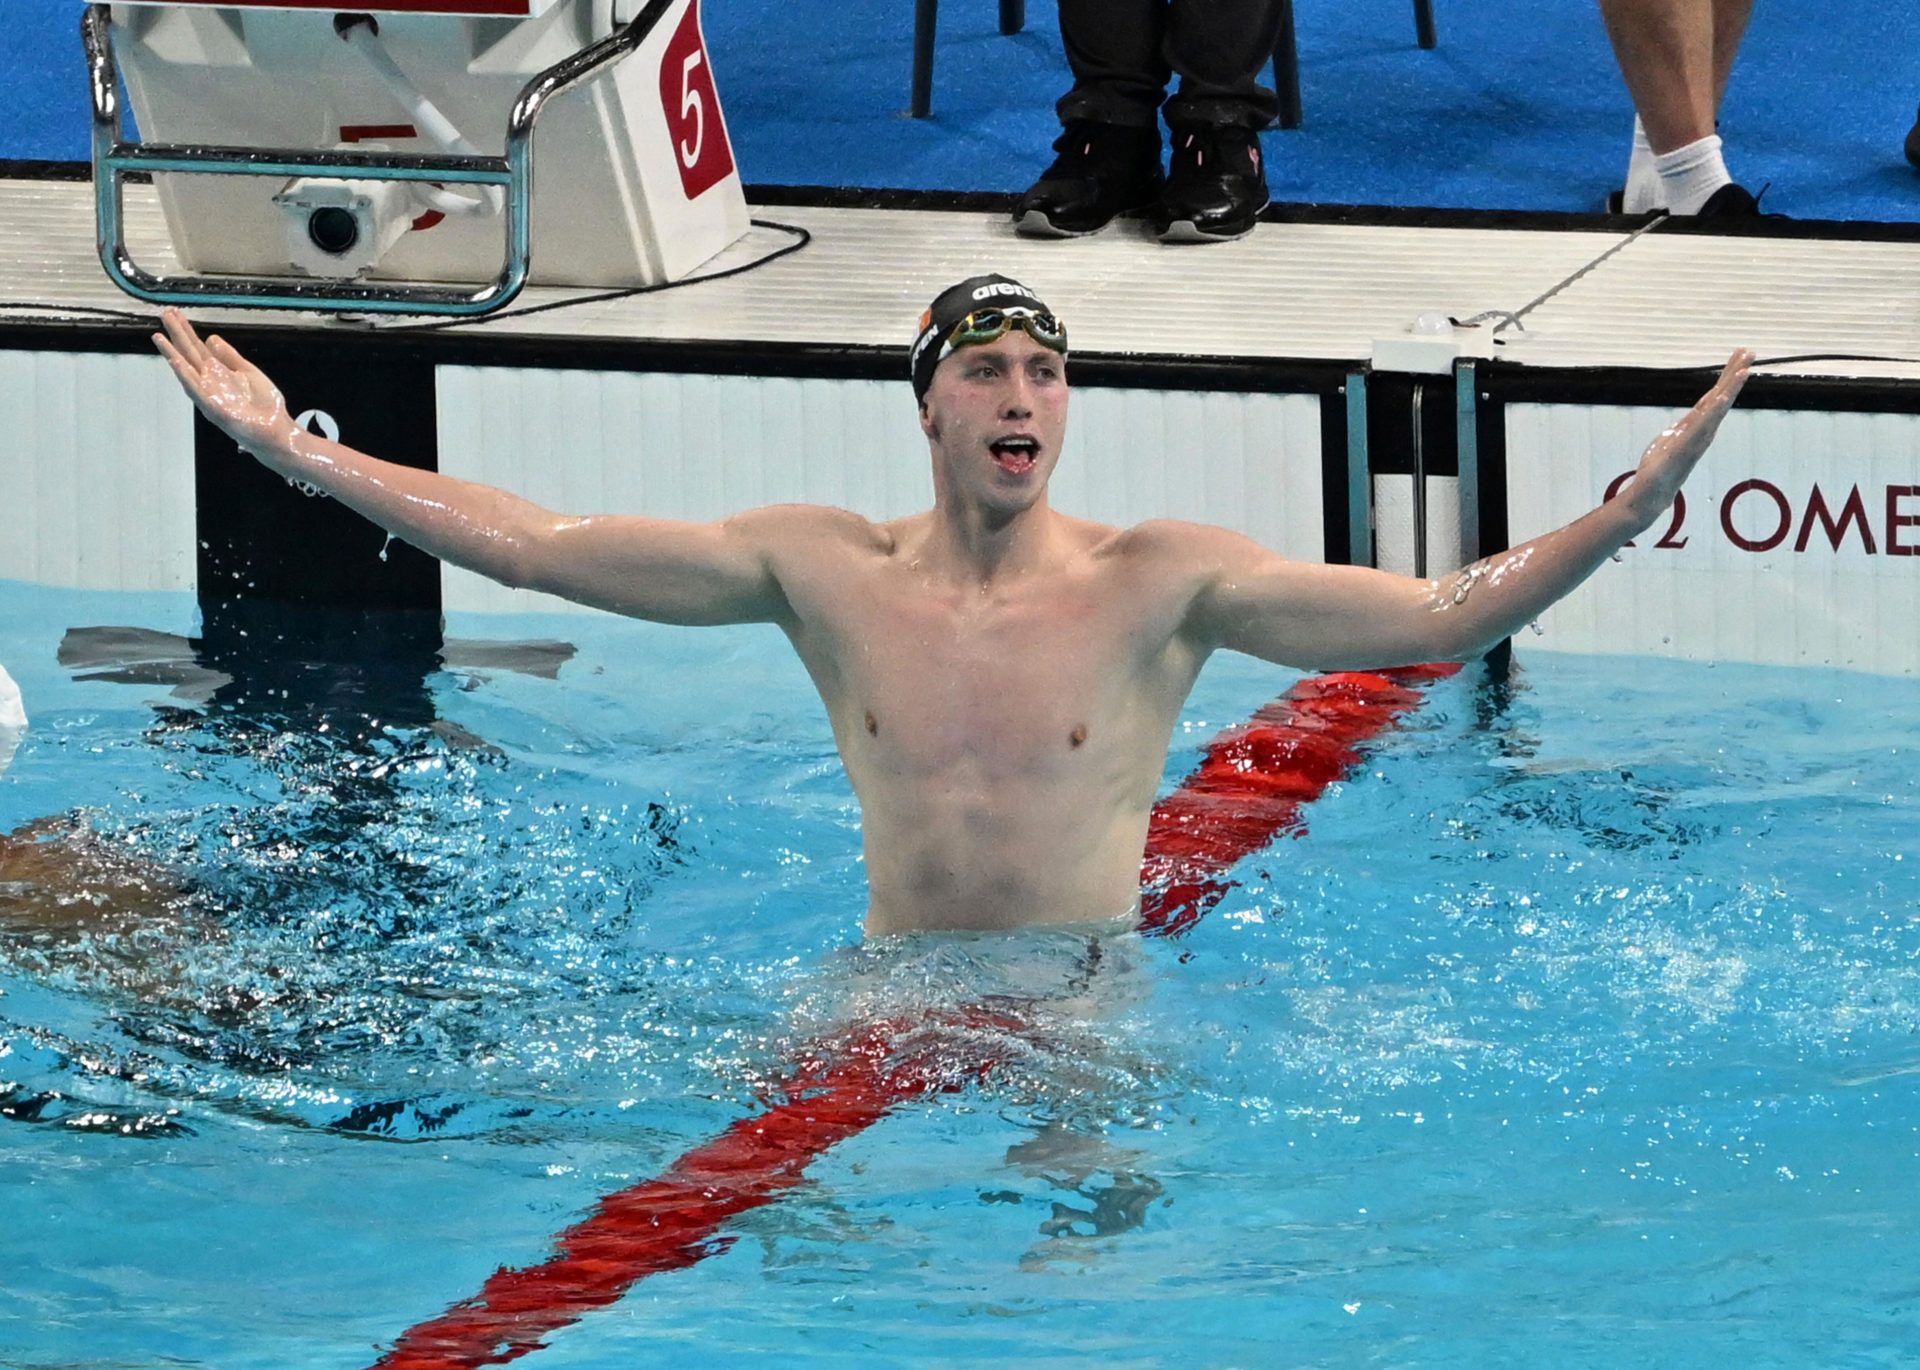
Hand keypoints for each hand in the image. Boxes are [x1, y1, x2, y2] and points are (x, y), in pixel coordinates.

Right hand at [152, 308, 296, 461]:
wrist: (274, 430)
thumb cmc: (263, 405)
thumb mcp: (248, 373)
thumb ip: (229, 356)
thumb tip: (211, 337)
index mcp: (218, 373)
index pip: (197, 347)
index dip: (186, 330)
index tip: (175, 313)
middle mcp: (209, 382)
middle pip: (189, 354)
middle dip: (177, 334)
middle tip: (164, 313)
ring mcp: (209, 395)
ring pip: (186, 371)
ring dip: (172, 354)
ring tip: (159, 336)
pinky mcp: (213, 408)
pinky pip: (196, 390)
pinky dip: (185, 376)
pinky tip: (175, 362)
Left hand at [1619, 348, 1754, 524]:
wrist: (1652, 493)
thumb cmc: (1660, 469)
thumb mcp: (1669, 440)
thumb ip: (1680, 429)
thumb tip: (1685, 422)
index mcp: (1698, 425)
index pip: (1715, 396)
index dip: (1728, 376)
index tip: (1741, 356)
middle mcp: (1703, 430)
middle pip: (1722, 397)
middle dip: (1735, 374)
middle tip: (1750, 351)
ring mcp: (1697, 439)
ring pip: (1717, 409)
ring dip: (1730, 389)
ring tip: (1744, 370)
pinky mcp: (1686, 447)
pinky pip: (1702, 426)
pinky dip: (1713, 412)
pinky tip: (1722, 398)